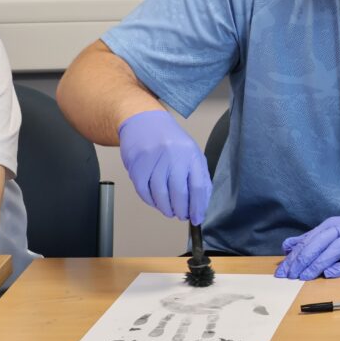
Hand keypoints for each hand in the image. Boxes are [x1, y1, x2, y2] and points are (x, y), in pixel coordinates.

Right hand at [118, 110, 211, 224]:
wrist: (144, 122)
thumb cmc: (171, 140)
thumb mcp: (191, 153)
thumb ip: (199, 176)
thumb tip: (202, 203)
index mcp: (191, 154)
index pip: (198, 186)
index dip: (198, 206)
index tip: (197, 218)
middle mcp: (173, 157)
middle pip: (179, 193)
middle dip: (182, 210)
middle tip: (183, 216)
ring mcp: (154, 161)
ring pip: (161, 195)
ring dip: (166, 209)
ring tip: (170, 212)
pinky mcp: (137, 166)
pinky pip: (144, 192)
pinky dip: (151, 202)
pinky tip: (157, 203)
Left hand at [274, 213, 339, 280]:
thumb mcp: (329, 230)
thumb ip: (308, 239)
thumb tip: (286, 247)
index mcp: (329, 225)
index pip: (307, 242)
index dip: (293, 257)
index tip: (282, 271)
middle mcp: (339, 230)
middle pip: (317, 246)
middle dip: (301, 262)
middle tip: (290, 275)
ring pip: (330, 253)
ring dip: (316, 266)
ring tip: (304, 277)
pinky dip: (337, 268)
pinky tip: (327, 274)